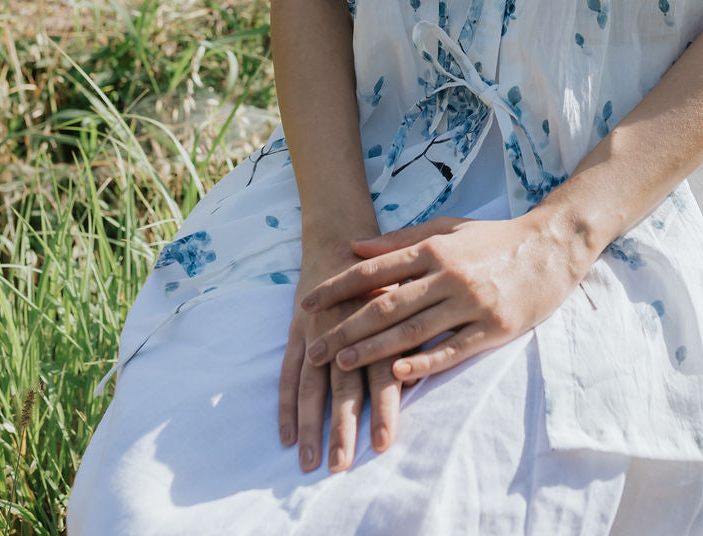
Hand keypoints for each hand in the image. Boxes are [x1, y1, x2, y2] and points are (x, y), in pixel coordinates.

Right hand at [278, 238, 402, 474]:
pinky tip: (286, 437)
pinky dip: (284, 405)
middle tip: (341, 466)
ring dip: (310, 425)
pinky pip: (287, 372)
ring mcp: (314, 331)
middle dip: (341, 427)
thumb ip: (411, 333)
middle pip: (342, 384)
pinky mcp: (296, 332)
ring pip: (310, 384)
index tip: (384, 444)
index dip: (382, 408)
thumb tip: (417, 376)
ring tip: (309, 462)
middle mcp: (343, 328)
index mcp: (376, 322)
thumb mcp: (405, 294)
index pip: (380, 371)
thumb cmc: (385, 273)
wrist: (343, 237)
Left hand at [299, 212, 584, 383]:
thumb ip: (401, 240)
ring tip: (341, 365)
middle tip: (314, 349)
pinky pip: (452, 350)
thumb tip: (353, 246)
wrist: (552, 247)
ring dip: (373, 351)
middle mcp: (448, 275)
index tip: (307, 304)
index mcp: (434, 248)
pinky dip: (423, 362)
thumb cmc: (494, 239)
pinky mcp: (493, 328)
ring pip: (413, 331)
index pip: (375, 270)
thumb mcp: (447, 228)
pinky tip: (397, 374)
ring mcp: (471, 303)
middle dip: (345, 328)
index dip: (338, 288)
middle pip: (386, 305)